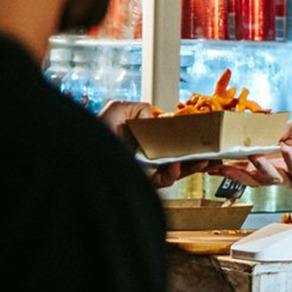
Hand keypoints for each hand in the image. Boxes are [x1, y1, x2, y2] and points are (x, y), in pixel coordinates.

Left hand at [100, 100, 216, 188]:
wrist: (80, 155)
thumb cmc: (94, 133)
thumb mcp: (117, 109)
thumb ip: (138, 108)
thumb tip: (155, 115)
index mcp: (140, 140)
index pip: (168, 140)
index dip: (185, 139)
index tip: (200, 136)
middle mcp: (143, 156)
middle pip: (177, 156)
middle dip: (196, 155)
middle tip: (211, 152)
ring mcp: (144, 171)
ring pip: (176, 171)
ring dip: (191, 166)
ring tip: (202, 160)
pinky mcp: (142, 183)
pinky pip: (165, 181)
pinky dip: (173, 174)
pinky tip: (175, 166)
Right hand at [217, 120, 291, 189]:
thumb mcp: (291, 129)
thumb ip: (271, 128)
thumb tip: (249, 121)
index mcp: (273, 163)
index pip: (246, 167)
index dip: (228, 165)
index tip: (210, 162)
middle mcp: (281, 174)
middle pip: (253, 178)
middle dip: (236, 173)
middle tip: (220, 166)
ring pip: (273, 178)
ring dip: (261, 167)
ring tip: (251, 154)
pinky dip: (291, 160)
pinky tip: (285, 149)